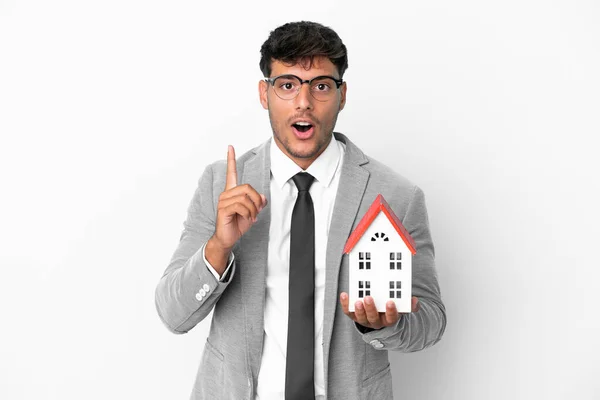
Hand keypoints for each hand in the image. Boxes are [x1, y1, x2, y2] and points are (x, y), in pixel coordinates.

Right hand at [206, 146, 266, 270]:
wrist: (228, 238)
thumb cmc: (238, 223)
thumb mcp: (253, 211)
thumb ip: (258, 202)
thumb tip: (262, 197)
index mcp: (232, 192)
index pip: (231, 172)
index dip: (231, 159)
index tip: (230, 146)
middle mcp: (226, 194)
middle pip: (247, 188)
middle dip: (256, 200)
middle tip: (257, 211)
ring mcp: (223, 201)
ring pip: (245, 198)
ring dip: (253, 209)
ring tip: (252, 217)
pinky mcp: (223, 209)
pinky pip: (240, 206)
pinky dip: (249, 213)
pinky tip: (249, 219)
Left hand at [340, 293, 419, 329]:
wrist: (379, 316)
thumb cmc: (389, 309)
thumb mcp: (401, 308)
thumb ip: (408, 305)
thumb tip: (415, 301)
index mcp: (388, 319)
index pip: (391, 318)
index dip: (391, 311)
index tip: (390, 302)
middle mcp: (376, 321)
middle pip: (373, 318)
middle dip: (370, 308)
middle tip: (368, 298)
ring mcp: (364, 320)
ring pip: (361, 318)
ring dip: (358, 309)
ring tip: (357, 300)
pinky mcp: (354, 316)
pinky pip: (348, 312)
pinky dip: (345, 304)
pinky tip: (344, 295)